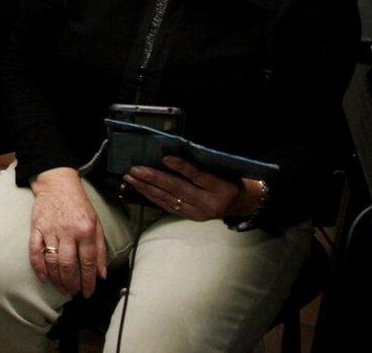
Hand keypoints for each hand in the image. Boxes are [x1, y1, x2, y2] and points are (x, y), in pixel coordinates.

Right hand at [28, 167, 107, 297]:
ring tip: (62, 288)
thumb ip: (100, 249)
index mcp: (86, 230)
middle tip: (73, 292)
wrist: (57, 183)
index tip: (88, 292)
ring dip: (57, 279)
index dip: (88, 281)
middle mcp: (68, 231)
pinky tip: (43, 277)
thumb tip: (101, 274)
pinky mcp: (36, 227)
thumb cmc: (79, 205)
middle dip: (71, 283)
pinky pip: (35, 250)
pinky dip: (38, 266)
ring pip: (52, 261)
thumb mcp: (96, 224)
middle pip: (68, 265)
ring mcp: (50, 229)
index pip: (88, 262)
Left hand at [124, 155, 244, 220]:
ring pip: (168, 199)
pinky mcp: (190, 217)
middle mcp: (208, 203)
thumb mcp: (223, 170)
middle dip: (154, 178)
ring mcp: (198, 213)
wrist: (240, 204)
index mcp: (221, 188)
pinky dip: (153, 197)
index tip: (165, 157)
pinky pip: (168, 206)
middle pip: (178, 189)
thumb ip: (202, 165)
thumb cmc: (230, 180)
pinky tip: (141, 189)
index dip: (182, 167)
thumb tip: (173, 152)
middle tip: (135, 170)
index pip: (199, 176)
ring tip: (131, 178)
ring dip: (147, 188)